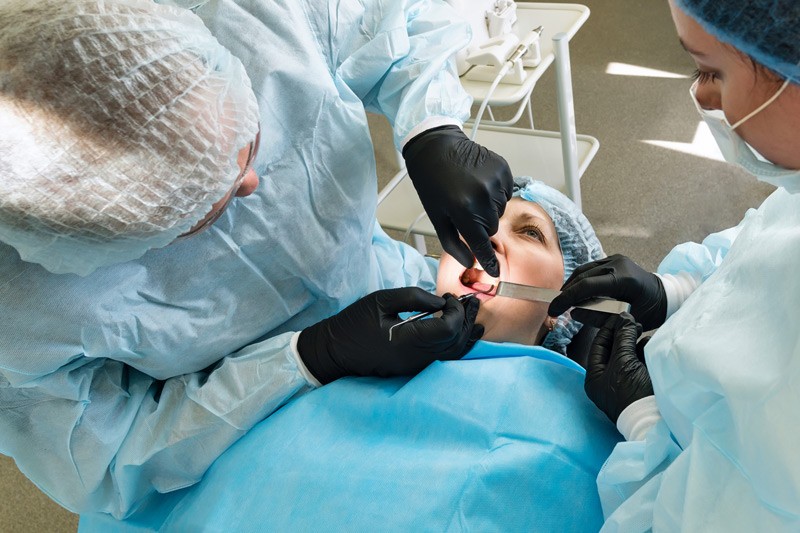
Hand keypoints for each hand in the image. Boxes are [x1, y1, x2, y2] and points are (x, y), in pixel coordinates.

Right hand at [297, 287, 483, 383]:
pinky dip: (456, 346)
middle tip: (473, 302)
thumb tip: (441, 302)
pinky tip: (463, 336)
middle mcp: (415, 359)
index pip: (447, 328)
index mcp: (407, 341)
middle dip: (467, 321)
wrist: (333, 352)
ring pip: (453, 355)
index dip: (456, 311)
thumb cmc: (353, 323)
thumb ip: (414, 297)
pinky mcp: (412, 370)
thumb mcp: (381, 300)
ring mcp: (415, 368)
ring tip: (476, 319)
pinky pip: (443, 360)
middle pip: (455, 343)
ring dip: (467, 336)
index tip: (450, 296)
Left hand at [402, 125, 513, 276]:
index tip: (496, 271)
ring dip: (488, 208)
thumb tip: (469, 261)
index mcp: (463, 209)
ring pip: (499, 211)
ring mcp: (495, 181)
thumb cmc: (432, 181)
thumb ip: (453, 243)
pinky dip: (496, 194)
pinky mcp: (503, 169)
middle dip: (480, 225)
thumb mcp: (436, 216)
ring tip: (470, 193)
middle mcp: (482, 195)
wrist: (436, 147)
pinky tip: (480, 184)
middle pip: (491, 228)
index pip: (481, 243)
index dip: (488, 259)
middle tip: (465, 210)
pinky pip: (506, 193)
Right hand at [548, 254, 666, 330]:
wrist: (666, 296)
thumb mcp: (624, 320)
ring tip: (563, 301)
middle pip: (582, 276)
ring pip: (584, 270)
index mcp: (623, 279)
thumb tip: (574, 312)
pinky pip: (590, 269)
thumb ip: (598, 317)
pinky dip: (580, 281)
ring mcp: (615, 259)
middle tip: (555, 308)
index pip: (586, 286)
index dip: (566, 298)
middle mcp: (618, 264)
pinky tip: (576, 293)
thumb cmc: (650, 311)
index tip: (554, 310)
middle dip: (566, 293)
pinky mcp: (613, 259)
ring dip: (571, 286)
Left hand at [585, 313, 653, 423]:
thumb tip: (623, 318)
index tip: (620, 316)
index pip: (598, 347)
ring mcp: (624, 384)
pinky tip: (650, 344)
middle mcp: (607, 381)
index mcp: (595, 378)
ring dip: (635, 342)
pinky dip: (644, 353)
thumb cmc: (633, 392)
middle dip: (623, 335)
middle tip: (634, 322)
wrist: (655, 419)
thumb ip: (623, 338)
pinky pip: (639, 364)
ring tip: (643, 331)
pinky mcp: (639, 385)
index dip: (608, 329)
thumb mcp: (624, 361)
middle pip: (613, 351)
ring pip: (628, 356)